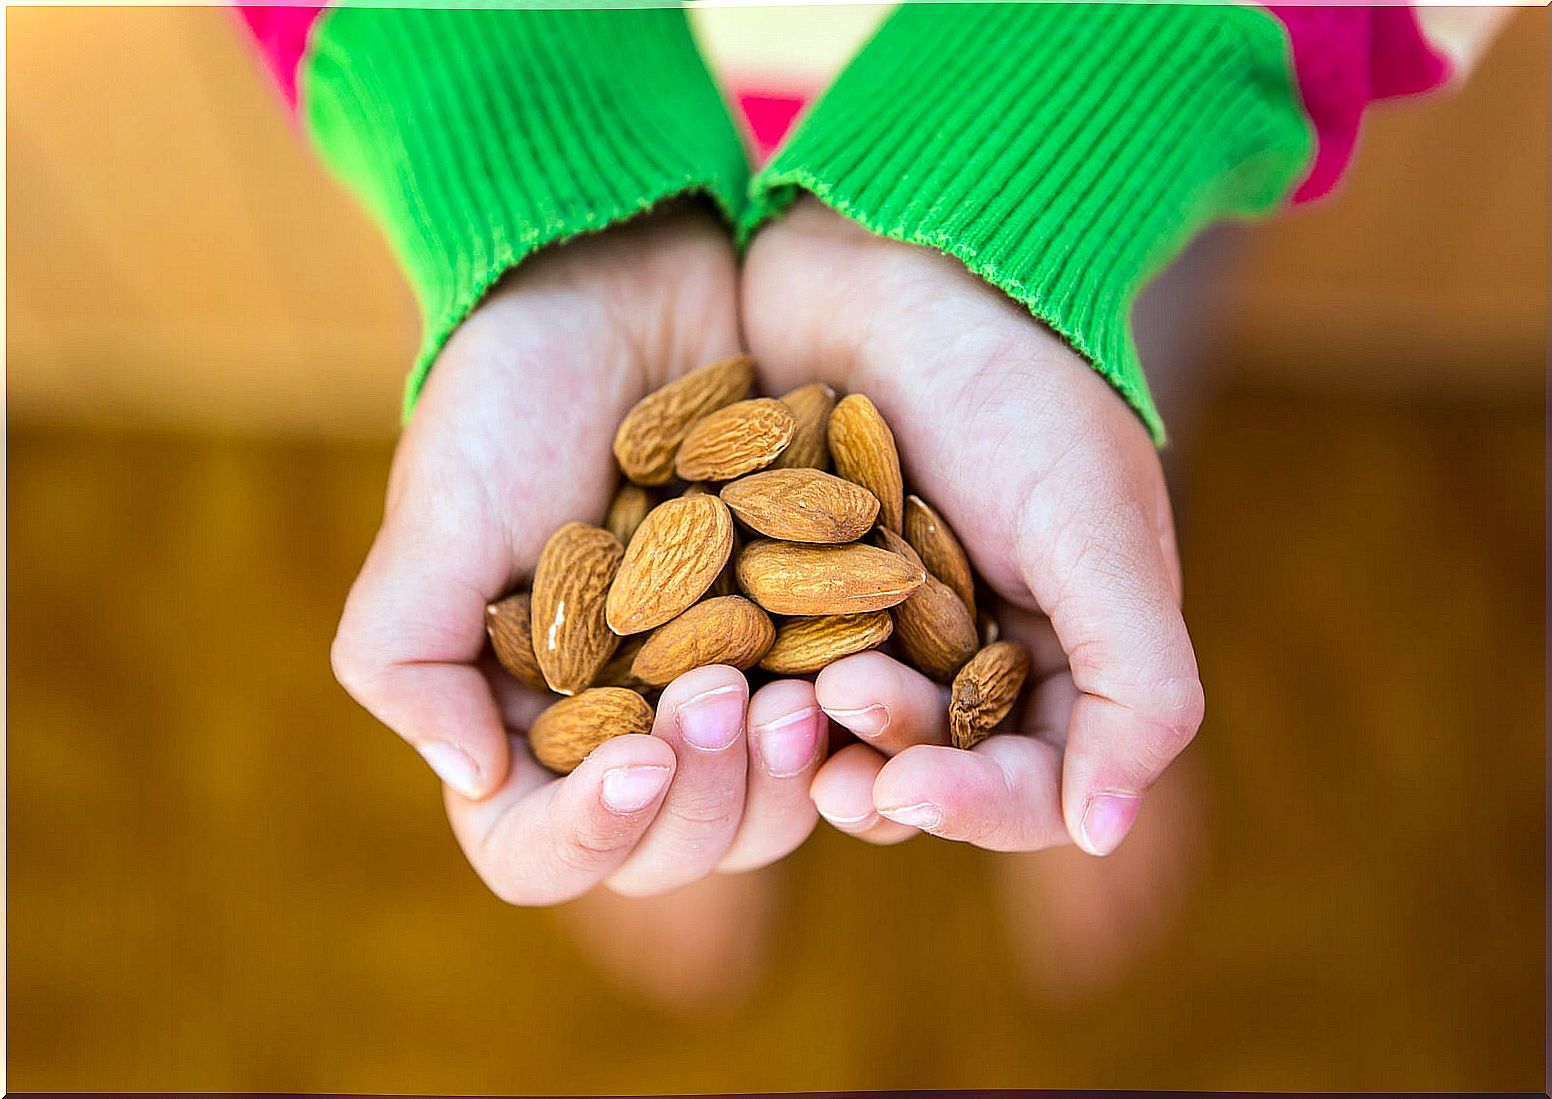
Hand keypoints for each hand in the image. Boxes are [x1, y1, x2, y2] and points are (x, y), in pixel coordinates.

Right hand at [331, 207, 824, 903]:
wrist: (632, 290)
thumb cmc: (514, 399)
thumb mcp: (436, 516)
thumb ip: (410, 655)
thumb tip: (470, 781)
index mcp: (519, 725)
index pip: (536, 852)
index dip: (585, 835)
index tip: (635, 757)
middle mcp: (621, 731)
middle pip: (667, 852)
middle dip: (700, 799)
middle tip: (726, 697)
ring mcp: (717, 696)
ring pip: (759, 817)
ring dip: (779, 781)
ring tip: (799, 700)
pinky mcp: (800, 649)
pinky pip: (835, 735)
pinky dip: (847, 728)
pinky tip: (862, 674)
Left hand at [741, 199, 1203, 855]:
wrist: (898, 256)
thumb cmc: (1014, 386)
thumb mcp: (1097, 530)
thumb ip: (1137, 682)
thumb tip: (1104, 835)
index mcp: (1060, 648)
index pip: (1030, 784)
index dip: (974, 808)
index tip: (904, 786)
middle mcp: (966, 647)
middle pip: (928, 770)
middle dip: (882, 768)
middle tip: (832, 713)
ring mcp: (872, 616)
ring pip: (841, 734)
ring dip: (811, 740)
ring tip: (777, 702)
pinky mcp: (789, 577)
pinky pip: (772, 664)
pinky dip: (754, 681)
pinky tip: (718, 676)